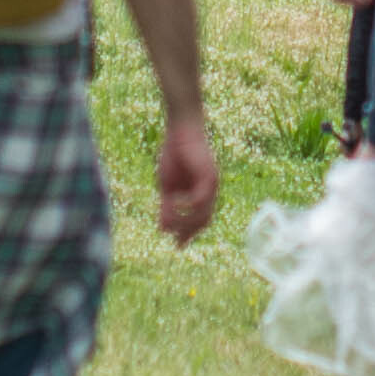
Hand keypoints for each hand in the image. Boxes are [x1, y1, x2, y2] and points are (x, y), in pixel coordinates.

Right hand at [153, 114, 220, 246]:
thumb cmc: (175, 154)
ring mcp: (212, 184)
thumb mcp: (168, 186)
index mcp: (202, 194)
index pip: (200, 220)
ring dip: (185, 222)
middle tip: (177, 243)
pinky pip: (199, 199)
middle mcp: (211, 191)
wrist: (181, 130)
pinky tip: (174, 204)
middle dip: (189, 232)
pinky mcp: (209, 176)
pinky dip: (187, 206)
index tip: (177, 245)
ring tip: (170, 224)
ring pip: (202, 213)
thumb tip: (163, 229)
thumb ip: (168, 207)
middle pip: (203, 220)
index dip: (189, 233)